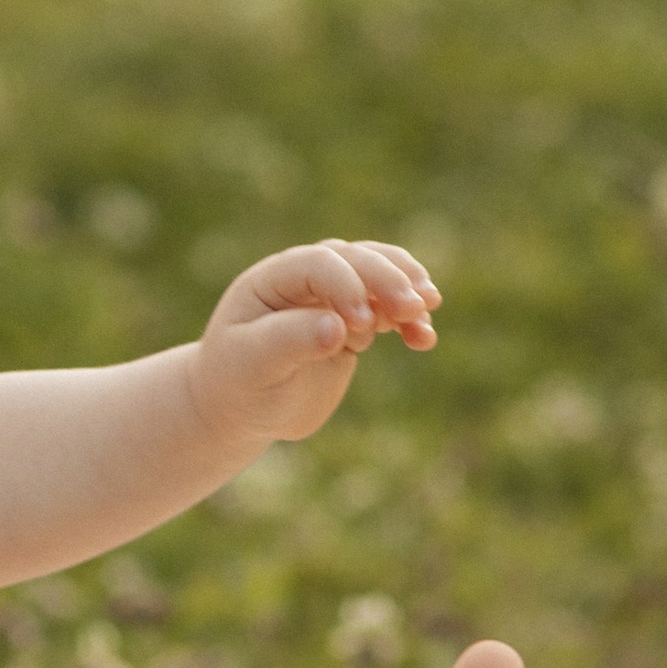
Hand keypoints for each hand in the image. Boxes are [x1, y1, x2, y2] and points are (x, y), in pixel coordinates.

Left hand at [190, 239, 438, 451]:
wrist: (240, 407)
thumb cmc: (238, 384)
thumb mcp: (253, 366)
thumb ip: (290, 342)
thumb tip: (337, 326)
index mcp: (272, 279)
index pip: (319, 264)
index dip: (346, 286)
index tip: (361, 325)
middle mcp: (304, 279)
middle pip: (357, 260)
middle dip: (388, 280)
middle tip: (417, 307)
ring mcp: (331, 298)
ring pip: (379, 275)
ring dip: (407, 290)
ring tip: (428, 311)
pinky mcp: (352, 322)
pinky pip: (389, 309)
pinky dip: (411, 320)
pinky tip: (424, 339)